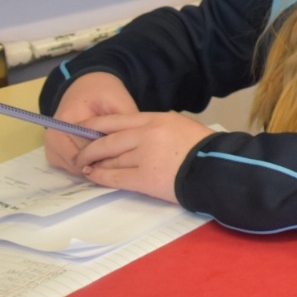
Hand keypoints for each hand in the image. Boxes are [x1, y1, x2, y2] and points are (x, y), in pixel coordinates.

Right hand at [44, 72, 137, 172]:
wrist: (85, 87)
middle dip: (102, 165)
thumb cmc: (103, 94)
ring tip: (113, 156)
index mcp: (67, 121)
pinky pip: (71, 168)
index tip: (126, 157)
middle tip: (123, 160)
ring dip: (94, 167)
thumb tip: (131, 149)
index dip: (109, 158)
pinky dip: (86, 166)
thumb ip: (125, 124)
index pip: (88, 151)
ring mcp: (51, 147)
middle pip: (80, 164)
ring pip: (76, 169)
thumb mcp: (119, 102)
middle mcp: (53, 136)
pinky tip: (101, 157)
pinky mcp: (53, 154)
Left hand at [72, 111, 214, 202]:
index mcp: (156, 119)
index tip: (82, 128)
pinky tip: (93, 176)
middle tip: (79, 153)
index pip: (117, 119)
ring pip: (109, 158)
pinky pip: (114, 177)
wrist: (217, 167)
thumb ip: (155, 128)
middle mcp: (146, 134)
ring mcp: (144, 156)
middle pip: (107, 139)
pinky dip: (101, 176)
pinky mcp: (144, 178)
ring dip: (94, 163)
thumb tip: (133, 136)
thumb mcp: (179, 126)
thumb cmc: (202, 147)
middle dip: (89, 147)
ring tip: (85, 166)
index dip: (95, 125)